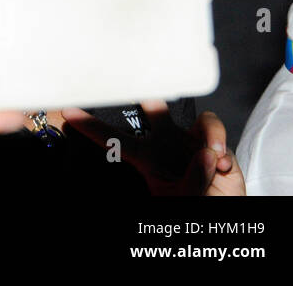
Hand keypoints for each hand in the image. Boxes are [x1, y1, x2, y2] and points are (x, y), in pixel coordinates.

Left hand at [62, 102, 243, 195]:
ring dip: (204, 133)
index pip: (113, 140)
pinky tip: (221, 162)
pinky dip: (218, 142)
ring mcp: (187, 139)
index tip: (69, 112)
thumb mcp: (183, 197)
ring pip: (192, 116)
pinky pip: (211, 127)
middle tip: (143, 85)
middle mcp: (163, 143)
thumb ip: (193, 179)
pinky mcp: (211, 139)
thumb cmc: (196, 202)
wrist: (224, 207)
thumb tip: (206, 154)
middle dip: (145, 93)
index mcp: (147, 159)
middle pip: (150, 110)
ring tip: (211, 156)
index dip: (91, 126)